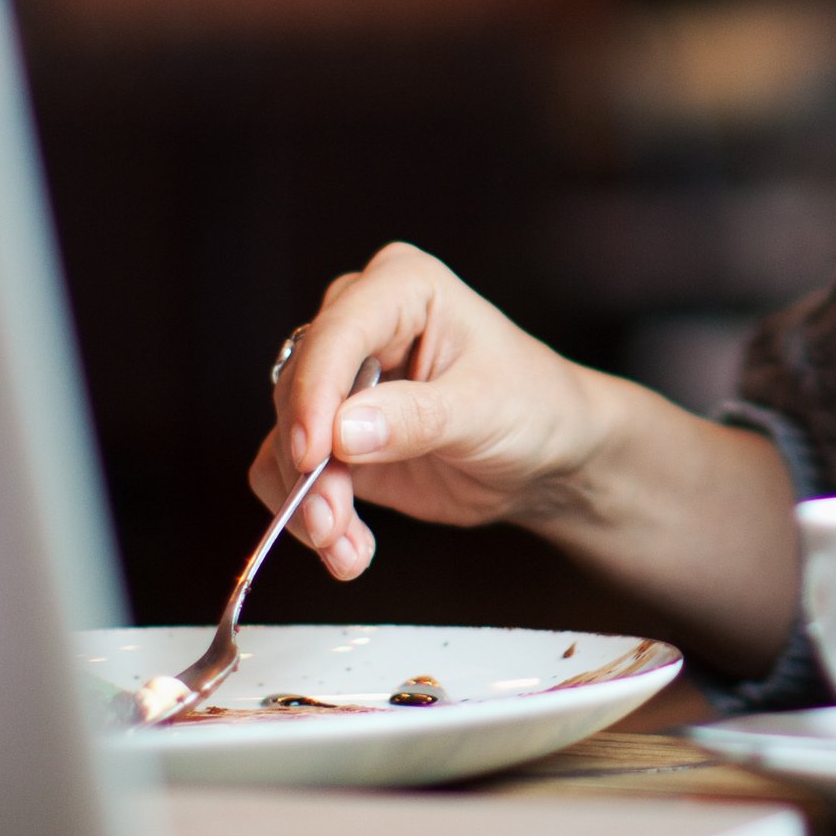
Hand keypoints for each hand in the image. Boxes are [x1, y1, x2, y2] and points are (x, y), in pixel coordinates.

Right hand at [250, 243, 612, 579]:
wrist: (549, 457)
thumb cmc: (534, 406)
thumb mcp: (486, 410)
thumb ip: (417, 419)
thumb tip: (342, 432)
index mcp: (403, 287)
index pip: (336, 333)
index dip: (314, 394)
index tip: (312, 454)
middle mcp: (362, 325)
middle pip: (298, 388)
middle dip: (308, 462)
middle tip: (332, 521)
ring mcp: (342, 382)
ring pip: (286, 437)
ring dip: (305, 500)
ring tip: (346, 549)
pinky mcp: (332, 436)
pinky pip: (291, 472)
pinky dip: (307, 513)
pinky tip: (347, 548)